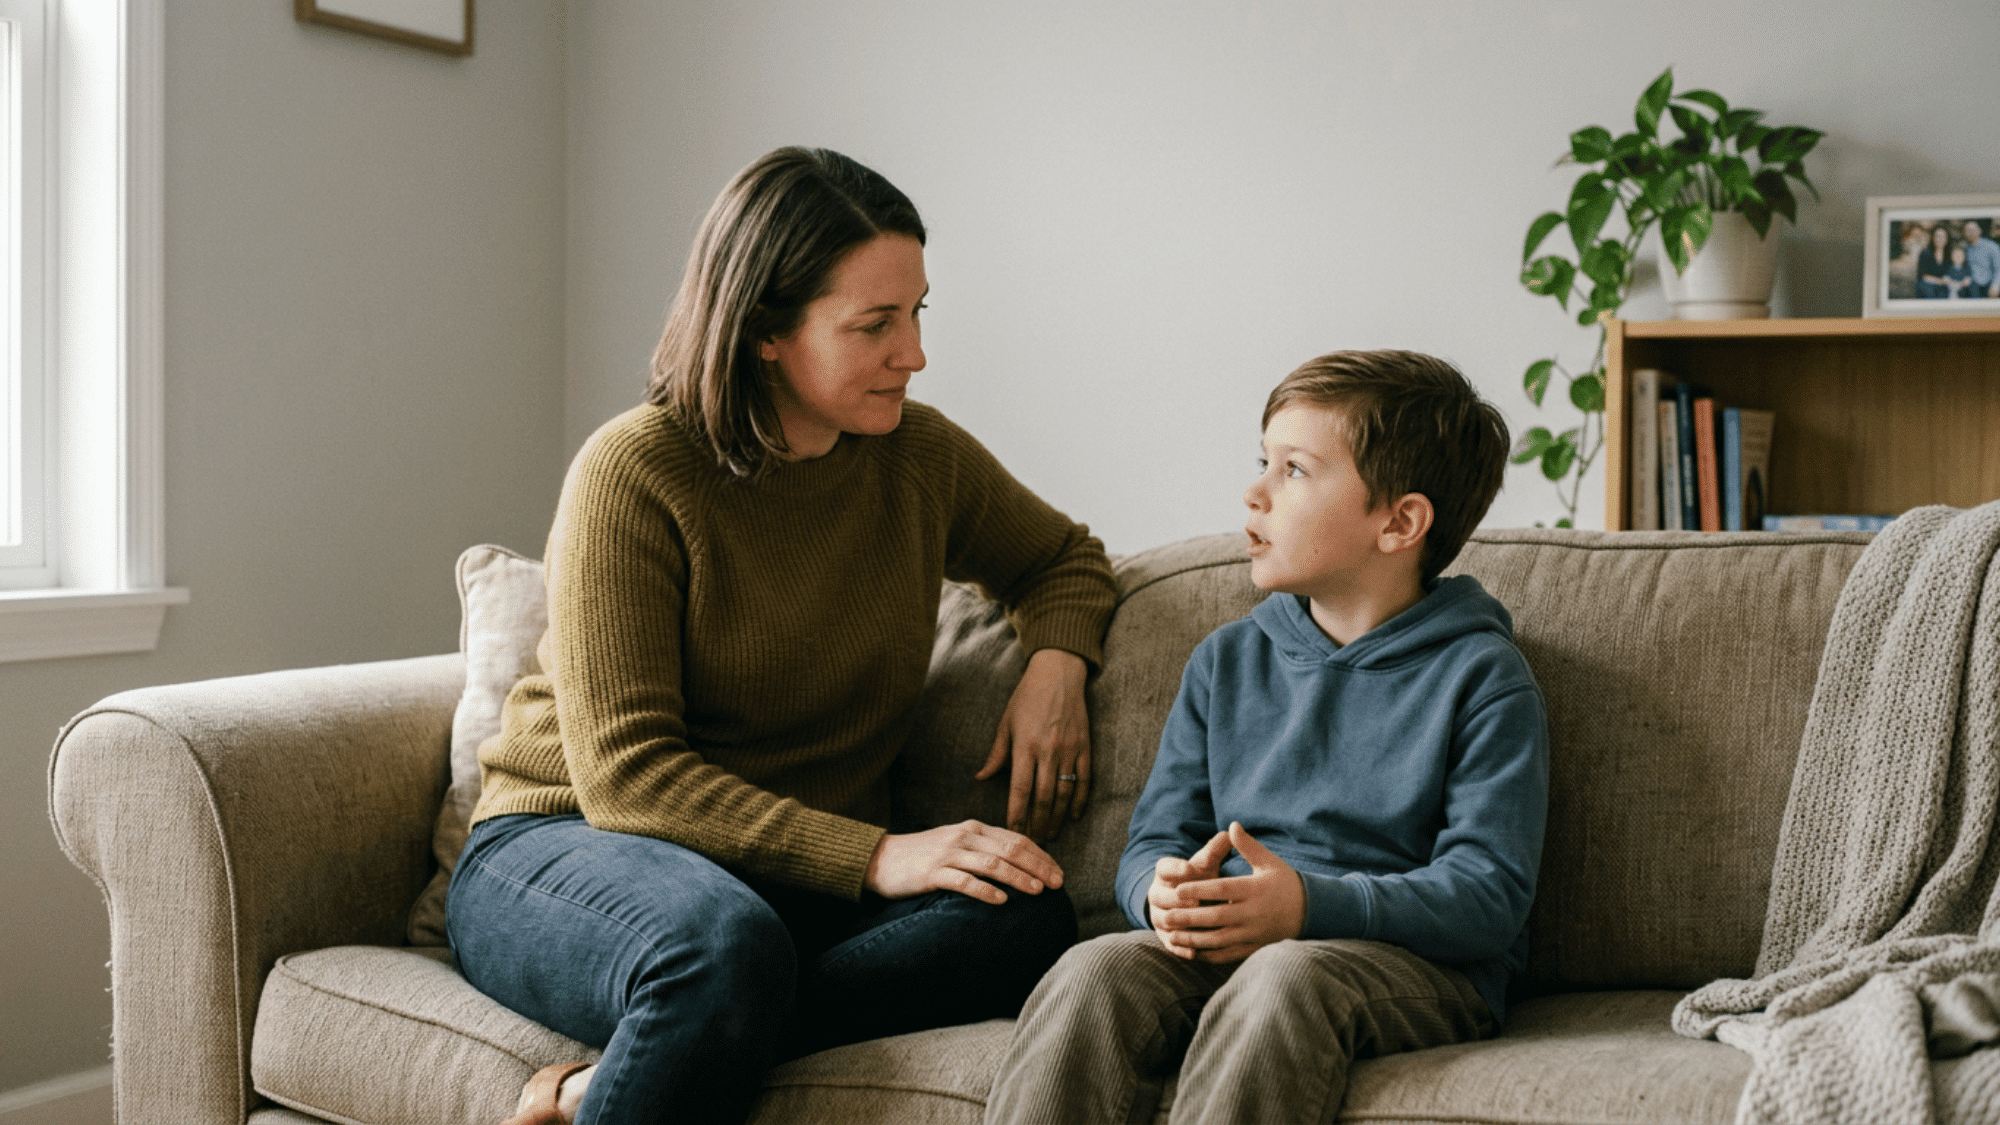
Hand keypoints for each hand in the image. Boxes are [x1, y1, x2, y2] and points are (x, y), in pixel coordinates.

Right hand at [864, 820, 1063, 905]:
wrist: (882, 858)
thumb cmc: (923, 855)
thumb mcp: (956, 844)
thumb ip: (983, 849)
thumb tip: (1018, 864)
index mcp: (973, 829)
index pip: (1016, 838)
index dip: (1041, 856)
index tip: (1058, 873)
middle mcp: (964, 837)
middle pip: (1010, 849)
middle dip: (1037, 866)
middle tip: (1057, 885)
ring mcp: (948, 854)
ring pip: (992, 863)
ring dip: (1018, 877)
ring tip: (1037, 891)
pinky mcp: (932, 873)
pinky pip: (963, 881)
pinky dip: (984, 890)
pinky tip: (1001, 901)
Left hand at [976, 648, 1089, 841]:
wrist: (1058, 673)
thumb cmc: (1026, 697)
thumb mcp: (1005, 722)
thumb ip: (996, 754)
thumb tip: (980, 777)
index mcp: (1025, 746)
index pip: (1020, 790)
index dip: (1017, 815)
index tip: (1013, 833)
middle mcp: (1048, 751)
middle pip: (1043, 798)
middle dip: (1037, 824)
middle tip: (1032, 844)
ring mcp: (1069, 750)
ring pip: (1064, 793)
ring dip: (1056, 818)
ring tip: (1050, 835)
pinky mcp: (1085, 747)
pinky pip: (1084, 780)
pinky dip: (1079, 800)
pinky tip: (1072, 816)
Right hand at [1147, 830, 1231, 939]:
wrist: (1183, 900)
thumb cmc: (1198, 879)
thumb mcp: (1204, 866)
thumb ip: (1214, 852)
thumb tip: (1229, 833)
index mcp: (1165, 873)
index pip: (1164, 867)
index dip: (1176, 868)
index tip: (1189, 868)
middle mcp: (1157, 893)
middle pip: (1161, 896)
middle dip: (1177, 899)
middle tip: (1196, 901)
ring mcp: (1158, 915)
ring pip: (1164, 920)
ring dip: (1178, 924)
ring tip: (1196, 927)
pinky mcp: (1163, 935)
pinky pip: (1168, 943)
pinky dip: (1180, 948)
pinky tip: (1193, 954)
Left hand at [1152, 823, 1305, 962]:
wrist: (1312, 911)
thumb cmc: (1286, 882)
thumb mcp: (1269, 862)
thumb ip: (1248, 846)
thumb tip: (1232, 825)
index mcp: (1253, 889)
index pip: (1222, 889)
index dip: (1199, 889)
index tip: (1177, 889)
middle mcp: (1252, 913)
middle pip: (1216, 916)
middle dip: (1189, 917)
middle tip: (1165, 916)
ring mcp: (1253, 932)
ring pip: (1219, 939)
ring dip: (1194, 939)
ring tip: (1172, 936)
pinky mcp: (1255, 947)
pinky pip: (1230, 954)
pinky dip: (1210, 955)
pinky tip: (1193, 953)